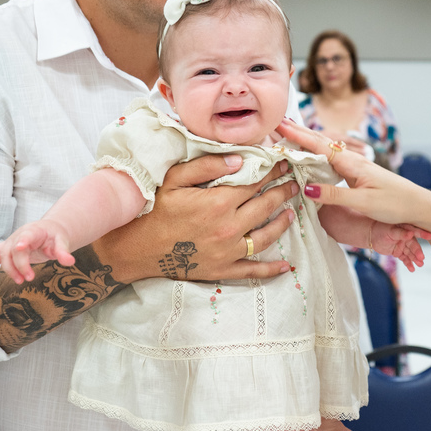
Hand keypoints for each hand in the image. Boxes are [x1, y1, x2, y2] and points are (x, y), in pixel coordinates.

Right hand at [0, 219, 74, 283]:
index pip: (26, 235)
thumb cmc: (55, 235)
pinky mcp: (8, 248)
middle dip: (19, 265)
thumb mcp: (62, 241)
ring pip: (3, 254)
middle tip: (30, 278)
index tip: (20, 247)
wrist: (49, 230)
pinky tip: (10, 271)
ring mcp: (12, 241)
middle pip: (12, 249)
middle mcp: (19, 234)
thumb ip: (63, 251)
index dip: (21, 241)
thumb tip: (69, 262)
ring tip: (21, 281)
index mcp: (34, 231)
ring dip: (9, 269)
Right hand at [93, 154, 298, 284]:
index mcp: (219, 202)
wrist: (137, 248)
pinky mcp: (222, 270)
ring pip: (266, 236)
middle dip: (282, 192)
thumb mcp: (175, 178)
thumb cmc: (154, 209)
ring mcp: (228, 252)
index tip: (282, 164)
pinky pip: (253, 271)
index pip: (254, 183)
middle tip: (293, 183)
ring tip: (291, 212)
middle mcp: (229, 227)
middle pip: (265, 206)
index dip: (271, 172)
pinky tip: (286, 266)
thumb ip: (207, 165)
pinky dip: (271, 269)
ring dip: (282, 223)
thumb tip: (239, 159)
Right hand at [278, 120, 430, 229]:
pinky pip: (331, 161)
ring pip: (325, 151)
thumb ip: (336, 195)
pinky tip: (311, 156)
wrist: (420, 206)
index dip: (299, 137)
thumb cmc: (396, 204)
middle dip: (299, 133)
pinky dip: (316, 155)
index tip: (280, 126)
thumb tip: (307, 188)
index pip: (320, 147)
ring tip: (289, 134)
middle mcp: (352, 162)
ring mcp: (355, 168)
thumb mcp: (365, 202)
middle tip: (278, 123)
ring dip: (306, 142)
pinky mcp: (357, 176)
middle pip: (321, 143)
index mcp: (353, 164)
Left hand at [370, 222, 429, 271]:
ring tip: (420, 265)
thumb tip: (411, 234)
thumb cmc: (381, 229)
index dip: (422, 234)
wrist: (371, 236)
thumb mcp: (390, 231)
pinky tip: (412, 269)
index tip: (430, 236)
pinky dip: (408, 263)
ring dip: (415, 259)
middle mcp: (406, 237)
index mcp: (405, 229)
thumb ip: (401, 233)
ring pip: (410, 253)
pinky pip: (405, 258)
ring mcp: (403, 245)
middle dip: (418, 252)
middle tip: (421, 258)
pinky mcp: (399, 252)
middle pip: (414, 246)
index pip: (415, 231)